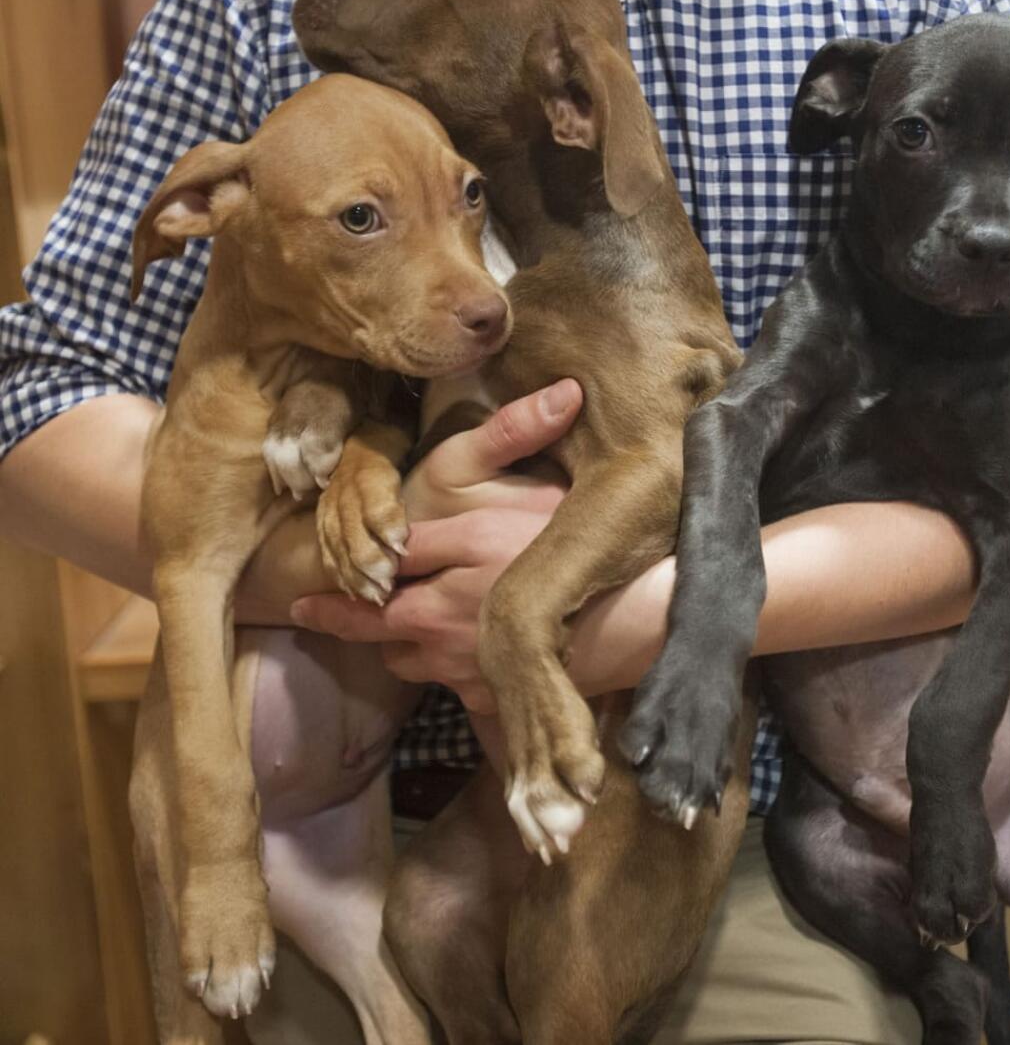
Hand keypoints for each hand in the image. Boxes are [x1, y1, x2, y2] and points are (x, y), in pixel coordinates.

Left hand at [290, 379, 582, 710]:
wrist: (631, 622)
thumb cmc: (585, 545)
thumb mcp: (549, 478)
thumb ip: (519, 435)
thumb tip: (555, 388)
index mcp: (460, 546)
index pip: (392, 551)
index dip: (360, 555)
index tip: (319, 565)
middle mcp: (446, 606)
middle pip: (376, 616)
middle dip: (340, 614)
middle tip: (307, 612)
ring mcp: (462, 656)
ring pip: (402, 656)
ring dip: (396, 643)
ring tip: (394, 633)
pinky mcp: (484, 693)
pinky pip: (446, 684)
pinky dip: (445, 671)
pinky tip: (457, 659)